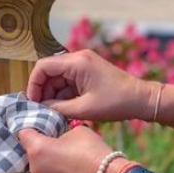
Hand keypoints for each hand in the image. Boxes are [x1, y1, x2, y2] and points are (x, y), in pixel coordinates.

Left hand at [19, 125, 117, 172]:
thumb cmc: (91, 150)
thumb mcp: (75, 131)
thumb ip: (59, 132)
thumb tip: (56, 138)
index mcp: (37, 149)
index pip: (23, 133)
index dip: (31, 127)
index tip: (39, 126)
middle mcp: (34, 167)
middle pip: (30, 152)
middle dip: (39, 146)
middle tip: (54, 142)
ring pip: (38, 166)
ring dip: (46, 161)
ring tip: (62, 157)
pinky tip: (66, 170)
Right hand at [27, 49, 156, 121]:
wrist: (139, 99)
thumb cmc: (115, 103)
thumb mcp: (83, 109)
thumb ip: (58, 108)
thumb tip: (41, 109)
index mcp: (77, 62)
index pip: (43, 67)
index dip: (34, 85)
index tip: (34, 104)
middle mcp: (78, 59)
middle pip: (49, 72)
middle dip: (43, 92)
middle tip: (43, 112)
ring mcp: (83, 65)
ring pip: (57, 79)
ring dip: (53, 95)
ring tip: (55, 113)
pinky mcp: (87, 73)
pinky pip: (67, 82)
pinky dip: (63, 95)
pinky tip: (64, 110)